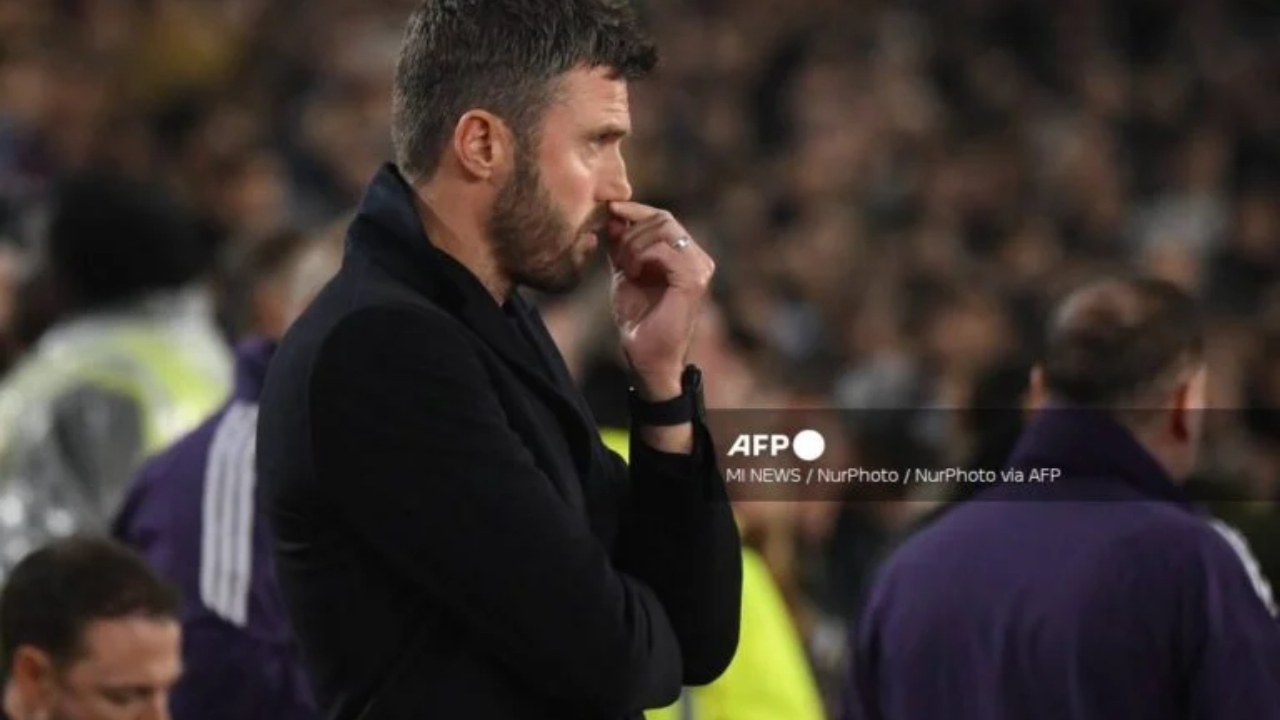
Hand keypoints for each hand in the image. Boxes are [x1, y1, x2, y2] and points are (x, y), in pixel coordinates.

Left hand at [606, 201, 714, 399]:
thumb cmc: (639, 318)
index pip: (663, 218)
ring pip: (664, 228)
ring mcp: (700, 268)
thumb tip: (615, 213)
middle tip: (617, 254)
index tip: (611, 210)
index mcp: (686, 255)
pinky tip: (632, 272)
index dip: (636, 210)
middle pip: (664, 218)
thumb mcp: (625, 271)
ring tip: (625, 266)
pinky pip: (664, 249)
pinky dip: (641, 254)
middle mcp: (698, 258)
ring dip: (635, 243)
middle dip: (632, 230)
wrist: (646, 355)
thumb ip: (623, 244)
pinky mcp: (694, 279)